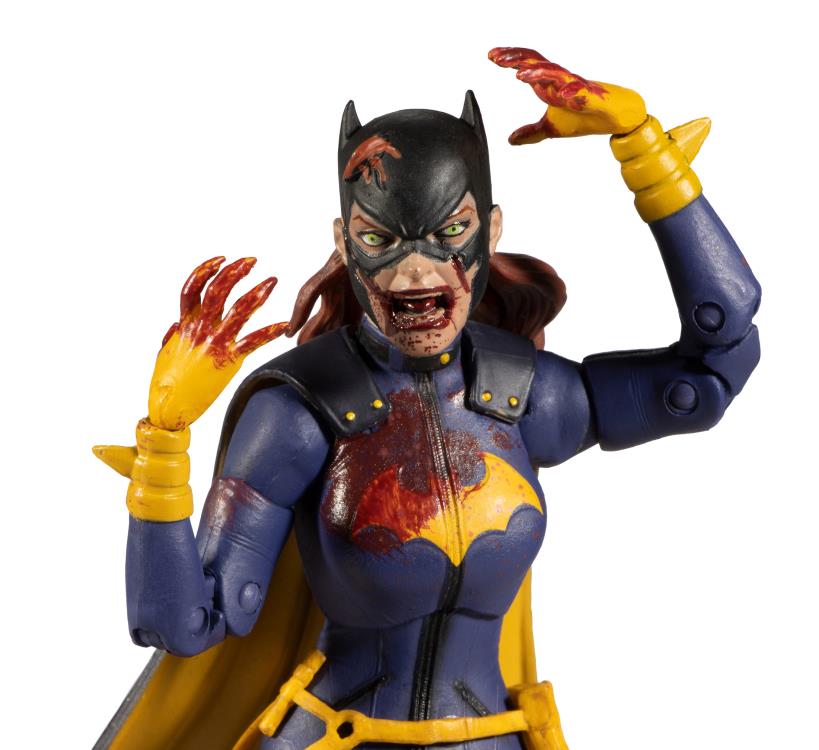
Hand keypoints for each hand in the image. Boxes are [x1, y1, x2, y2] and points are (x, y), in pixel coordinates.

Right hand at [148, 256, 286, 429]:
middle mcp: (200, 329)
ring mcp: (215, 343)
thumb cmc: (166, 384)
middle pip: (218, 291)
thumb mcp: (166, 354)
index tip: (222, 260)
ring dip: (257, 293)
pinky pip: (254, 341)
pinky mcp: (229, 360)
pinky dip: (271, 332)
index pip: (193, 288)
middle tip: (252, 262)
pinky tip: (285, 326)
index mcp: (185, 325)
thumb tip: (178, 325)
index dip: (206, 270)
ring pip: (239, 310)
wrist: (169, 408)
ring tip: (272, 282)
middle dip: (235, 272)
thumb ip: (174, 336)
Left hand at [488, 47, 646, 142]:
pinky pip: (575, 87)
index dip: (510, 58)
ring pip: (552, 70)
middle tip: (495, 56)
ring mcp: (573, 84)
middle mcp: (559, 79)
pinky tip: (557, 92)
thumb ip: (530, 132)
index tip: (492, 56)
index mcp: (549, 84)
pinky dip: (565, 88)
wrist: (614, 119)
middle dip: (515, 57)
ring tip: (518, 73)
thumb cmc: (584, 117)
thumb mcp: (550, 128)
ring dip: (535, 71)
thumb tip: (510, 140)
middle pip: (535, 61)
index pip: (527, 64)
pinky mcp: (588, 94)